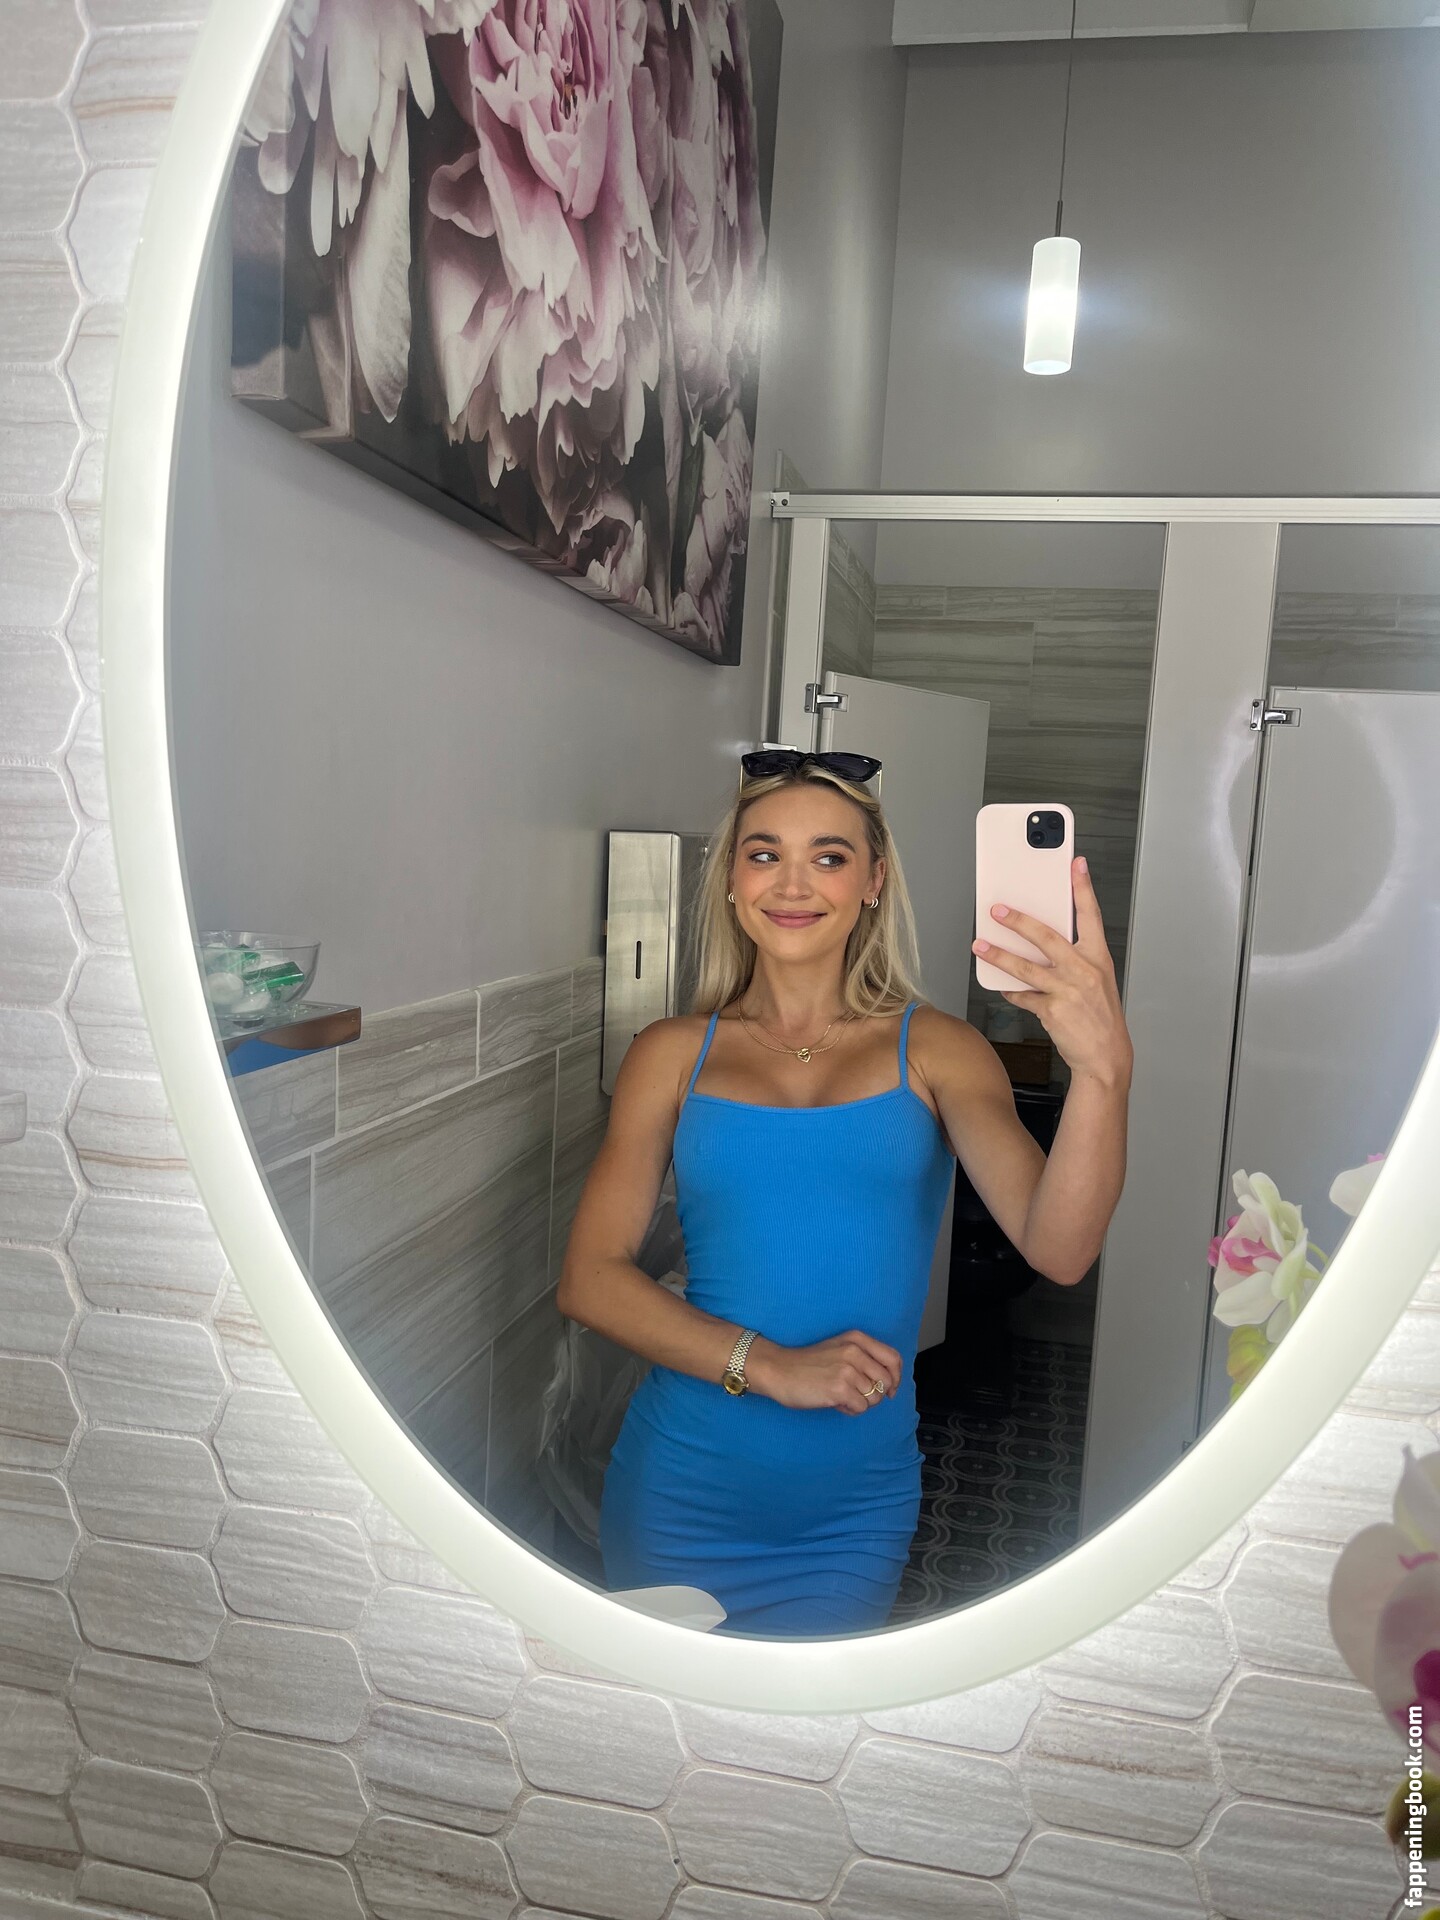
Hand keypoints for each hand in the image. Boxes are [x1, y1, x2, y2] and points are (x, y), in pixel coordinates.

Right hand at [745, 1331, 902, 1415]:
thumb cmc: (809, 1364)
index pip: (893, 1359)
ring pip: (874, 1398)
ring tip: (841, 1397)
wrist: (779, 1370)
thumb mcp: (840, 1349)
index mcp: (857, 1339)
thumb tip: (888, 1385)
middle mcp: (855, 1351)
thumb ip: (864, 1358)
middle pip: (886, 1382)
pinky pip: (860, 1408)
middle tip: (856, 1396)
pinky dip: (850, 1410)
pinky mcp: (839, 1389)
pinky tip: (834, 1402)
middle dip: (875, 1395)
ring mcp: (847, 1370)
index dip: (896, 1378)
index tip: (889, 1389)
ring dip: (860, 1403)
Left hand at [974, 855, 1132, 1089]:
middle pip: (1046, 937)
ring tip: (980, 945)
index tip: (1076, 865)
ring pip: (1025, 967)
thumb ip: (1075, 959)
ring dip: (999, 955)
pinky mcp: (1052, 1010)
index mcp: (1098, 958)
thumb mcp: (1097, 980)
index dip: (1083, 888)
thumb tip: (1042, 940)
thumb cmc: (1101, 1017)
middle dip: (1019, 921)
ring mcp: (1067, 990)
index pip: (1090, 916)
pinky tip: (1002, 986)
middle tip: (997, 910)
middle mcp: (1083, 970)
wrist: (1106, 1056)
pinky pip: (1023, 996)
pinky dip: (1011, 990)